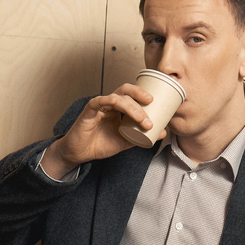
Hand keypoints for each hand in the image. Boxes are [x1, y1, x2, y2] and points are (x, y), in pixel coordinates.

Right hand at [41, 84, 163, 178]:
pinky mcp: (89, 110)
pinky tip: (119, 106)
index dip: (144, 94)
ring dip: (132, 107)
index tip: (159, 102)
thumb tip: (163, 132)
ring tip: (143, 120)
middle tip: (152, 103)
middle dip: (140, 94)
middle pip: (126, 90)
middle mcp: (110, 103)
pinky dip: (111, 101)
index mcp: (119, 108)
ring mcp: (99, 105)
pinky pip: (100, 101)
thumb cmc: (101, 144)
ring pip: (117, 97)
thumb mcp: (126, 141)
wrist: (81, 154)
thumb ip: (143, 136)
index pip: (132, 95)